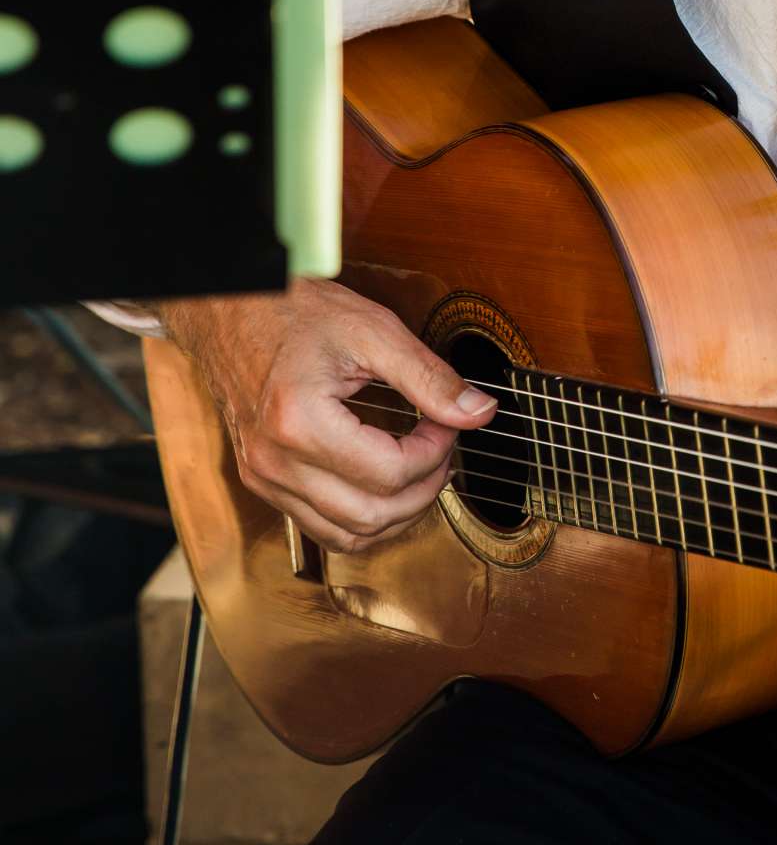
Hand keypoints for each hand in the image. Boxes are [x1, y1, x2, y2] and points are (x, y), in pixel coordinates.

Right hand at [154, 277, 496, 554]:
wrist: (231, 308)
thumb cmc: (293, 311)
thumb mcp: (372, 330)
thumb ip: (429, 376)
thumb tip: (478, 412)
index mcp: (299, 421)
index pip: (391, 473)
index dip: (436, 453)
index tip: (448, 423)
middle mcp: (275, 461)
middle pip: (372, 515)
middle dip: (424, 488)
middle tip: (442, 448)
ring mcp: (263, 477)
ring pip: (347, 536)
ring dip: (396, 513)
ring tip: (420, 469)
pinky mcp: (261, 481)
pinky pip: (321, 527)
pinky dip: (362, 518)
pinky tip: (384, 484)